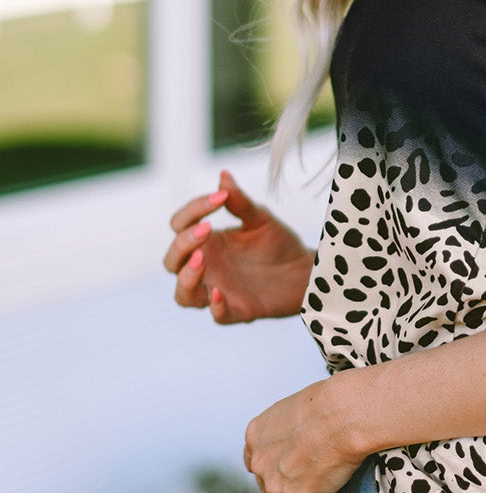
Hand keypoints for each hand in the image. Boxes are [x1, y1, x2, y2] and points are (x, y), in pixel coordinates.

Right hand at [163, 169, 314, 323]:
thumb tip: (223, 176)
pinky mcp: (237, 310)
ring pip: (182, 295)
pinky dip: (215, 307)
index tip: (219, 199)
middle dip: (183, 244)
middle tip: (206, 229)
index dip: (192, 211)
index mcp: (207, 241)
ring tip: (203, 259)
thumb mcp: (260, 218)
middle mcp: (206, 266)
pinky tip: (221, 293)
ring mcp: (218, 289)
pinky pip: (217, 316)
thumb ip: (240, 202)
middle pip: (172, 260)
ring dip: (186, 277)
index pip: (179, 225)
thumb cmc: (278, 243)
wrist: (305, 270)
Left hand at [244, 376, 366, 492]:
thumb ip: (285, 430)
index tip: (292, 465)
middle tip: (313, 473)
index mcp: (255, 436)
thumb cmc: (328, 402)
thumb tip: (299, 440)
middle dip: (287, 483)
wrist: (344, 414)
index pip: (255, 462)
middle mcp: (261, 463)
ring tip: (325, 487)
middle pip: (268, 485)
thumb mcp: (292, 408)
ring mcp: (278, 485)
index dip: (275, 466)